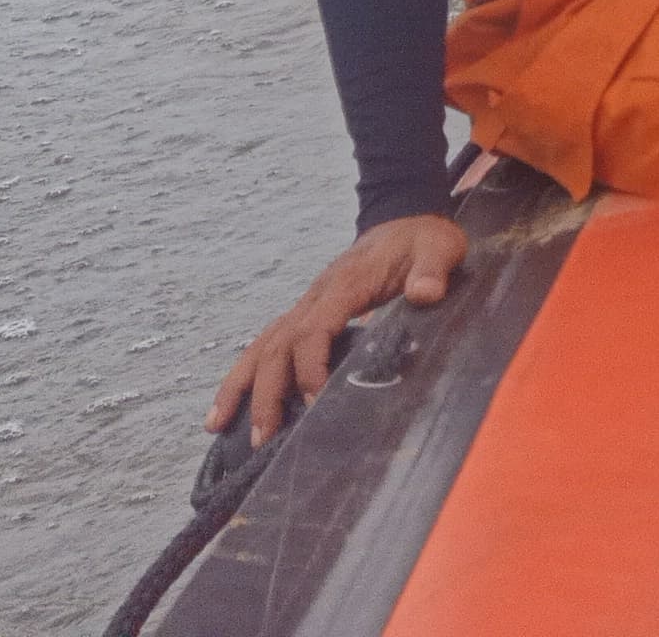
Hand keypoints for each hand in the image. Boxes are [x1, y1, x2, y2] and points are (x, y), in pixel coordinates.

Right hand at [208, 214, 467, 443]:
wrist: (406, 220)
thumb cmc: (421, 240)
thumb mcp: (439, 248)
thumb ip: (432, 270)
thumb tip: (425, 293)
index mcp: (345, 284)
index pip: (314, 329)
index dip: (310, 367)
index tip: (317, 402)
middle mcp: (316, 295)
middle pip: (278, 344)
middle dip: (267, 392)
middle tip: (265, 437)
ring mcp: (307, 304)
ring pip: (262, 344)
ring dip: (240, 385)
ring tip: (219, 426)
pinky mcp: (307, 313)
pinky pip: (268, 343)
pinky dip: (244, 372)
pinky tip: (230, 403)